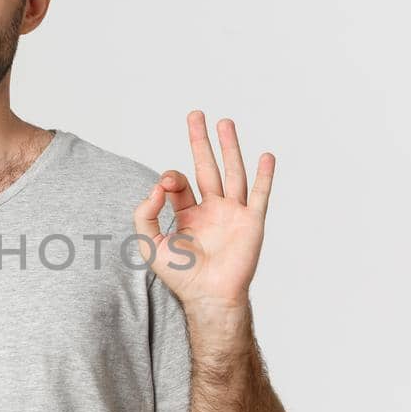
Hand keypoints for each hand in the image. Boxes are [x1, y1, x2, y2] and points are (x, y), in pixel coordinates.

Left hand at [133, 110, 274, 313]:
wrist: (209, 296)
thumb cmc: (180, 276)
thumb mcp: (149, 243)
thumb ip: (144, 213)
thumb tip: (155, 186)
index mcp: (187, 214)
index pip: (179, 183)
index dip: (169, 178)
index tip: (163, 187)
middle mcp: (211, 209)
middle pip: (206, 166)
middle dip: (200, 141)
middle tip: (196, 115)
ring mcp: (233, 214)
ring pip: (232, 172)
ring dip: (230, 147)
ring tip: (225, 121)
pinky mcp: (251, 222)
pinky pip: (260, 194)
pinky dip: (264, 175)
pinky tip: (265, 156)